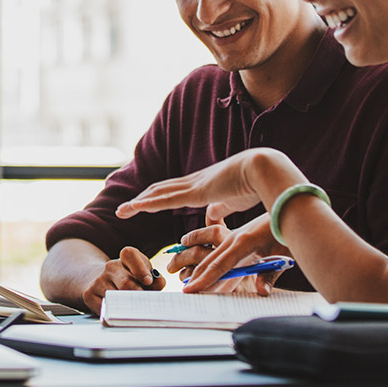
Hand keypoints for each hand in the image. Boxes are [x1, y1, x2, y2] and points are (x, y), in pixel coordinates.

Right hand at [81, 247, 164, 314]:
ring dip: (128, 306)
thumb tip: (160, 282)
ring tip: (134, 308)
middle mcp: (110, 267)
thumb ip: (154, 279)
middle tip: (145, 303)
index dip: (140, 268)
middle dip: (138, 295)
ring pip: (116, 298)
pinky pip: (106, 308)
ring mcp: (98, 280)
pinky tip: (120, 311)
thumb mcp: (142, 274)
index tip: (148, 281)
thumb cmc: (127, 279)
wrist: (96, 280)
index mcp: (125, 258)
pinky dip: (115, 313)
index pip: (130, 255)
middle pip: (126, 283)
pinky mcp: (89, 294)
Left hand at [115, 148, 306, 223]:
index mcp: (205, 184)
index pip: (175, 190)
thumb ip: (220, 208)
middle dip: (143, 199)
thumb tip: (210, 216)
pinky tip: (134, 208)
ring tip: (122, 210)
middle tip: (125, 208)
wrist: (265, 170)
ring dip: (138, 202)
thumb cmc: (256, 185)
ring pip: (158, 194)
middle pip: (161, 189)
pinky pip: (166, 199)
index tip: (144, 204)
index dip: (159, 197)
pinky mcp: (196, 192)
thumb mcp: (234, 201)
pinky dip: (147, 204)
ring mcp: (194, 185)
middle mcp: (195, 182)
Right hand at [179, 214, 283, 293]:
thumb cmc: (288, 233)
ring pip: (211, 252)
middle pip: (210, 259)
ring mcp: (235, 234)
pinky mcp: (238, 234)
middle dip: (195, 275)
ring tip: (182, 275)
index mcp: (244, 242)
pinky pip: (218, 247)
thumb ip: (270, 275)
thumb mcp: (283, 255)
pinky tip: (199, 261)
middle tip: (183, 290)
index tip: (190, 290)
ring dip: (197, 265)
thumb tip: (262, 292)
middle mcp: (235, 237)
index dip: (204, 279)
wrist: (290, 207)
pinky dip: (207, 257)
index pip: (219, 265)